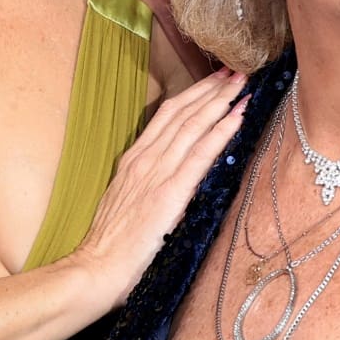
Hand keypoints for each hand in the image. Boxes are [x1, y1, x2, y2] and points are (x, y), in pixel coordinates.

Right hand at [70, 68, 247, 306]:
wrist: (97, 268)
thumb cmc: (111, 247)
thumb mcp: (128, 204)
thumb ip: (149, 186)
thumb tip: (174, 178)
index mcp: (133, 161)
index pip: (167, 117)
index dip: (193, 96)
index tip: (213, 81)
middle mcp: (144, 160)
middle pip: (182, 113)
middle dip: (210, 89)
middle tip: (235, 71)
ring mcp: (156, 173)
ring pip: (193, 126)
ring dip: (221, 102)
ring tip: (243, 84)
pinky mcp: (170, 192)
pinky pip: (201, 154)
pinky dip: (222, 132)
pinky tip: (238, 117)